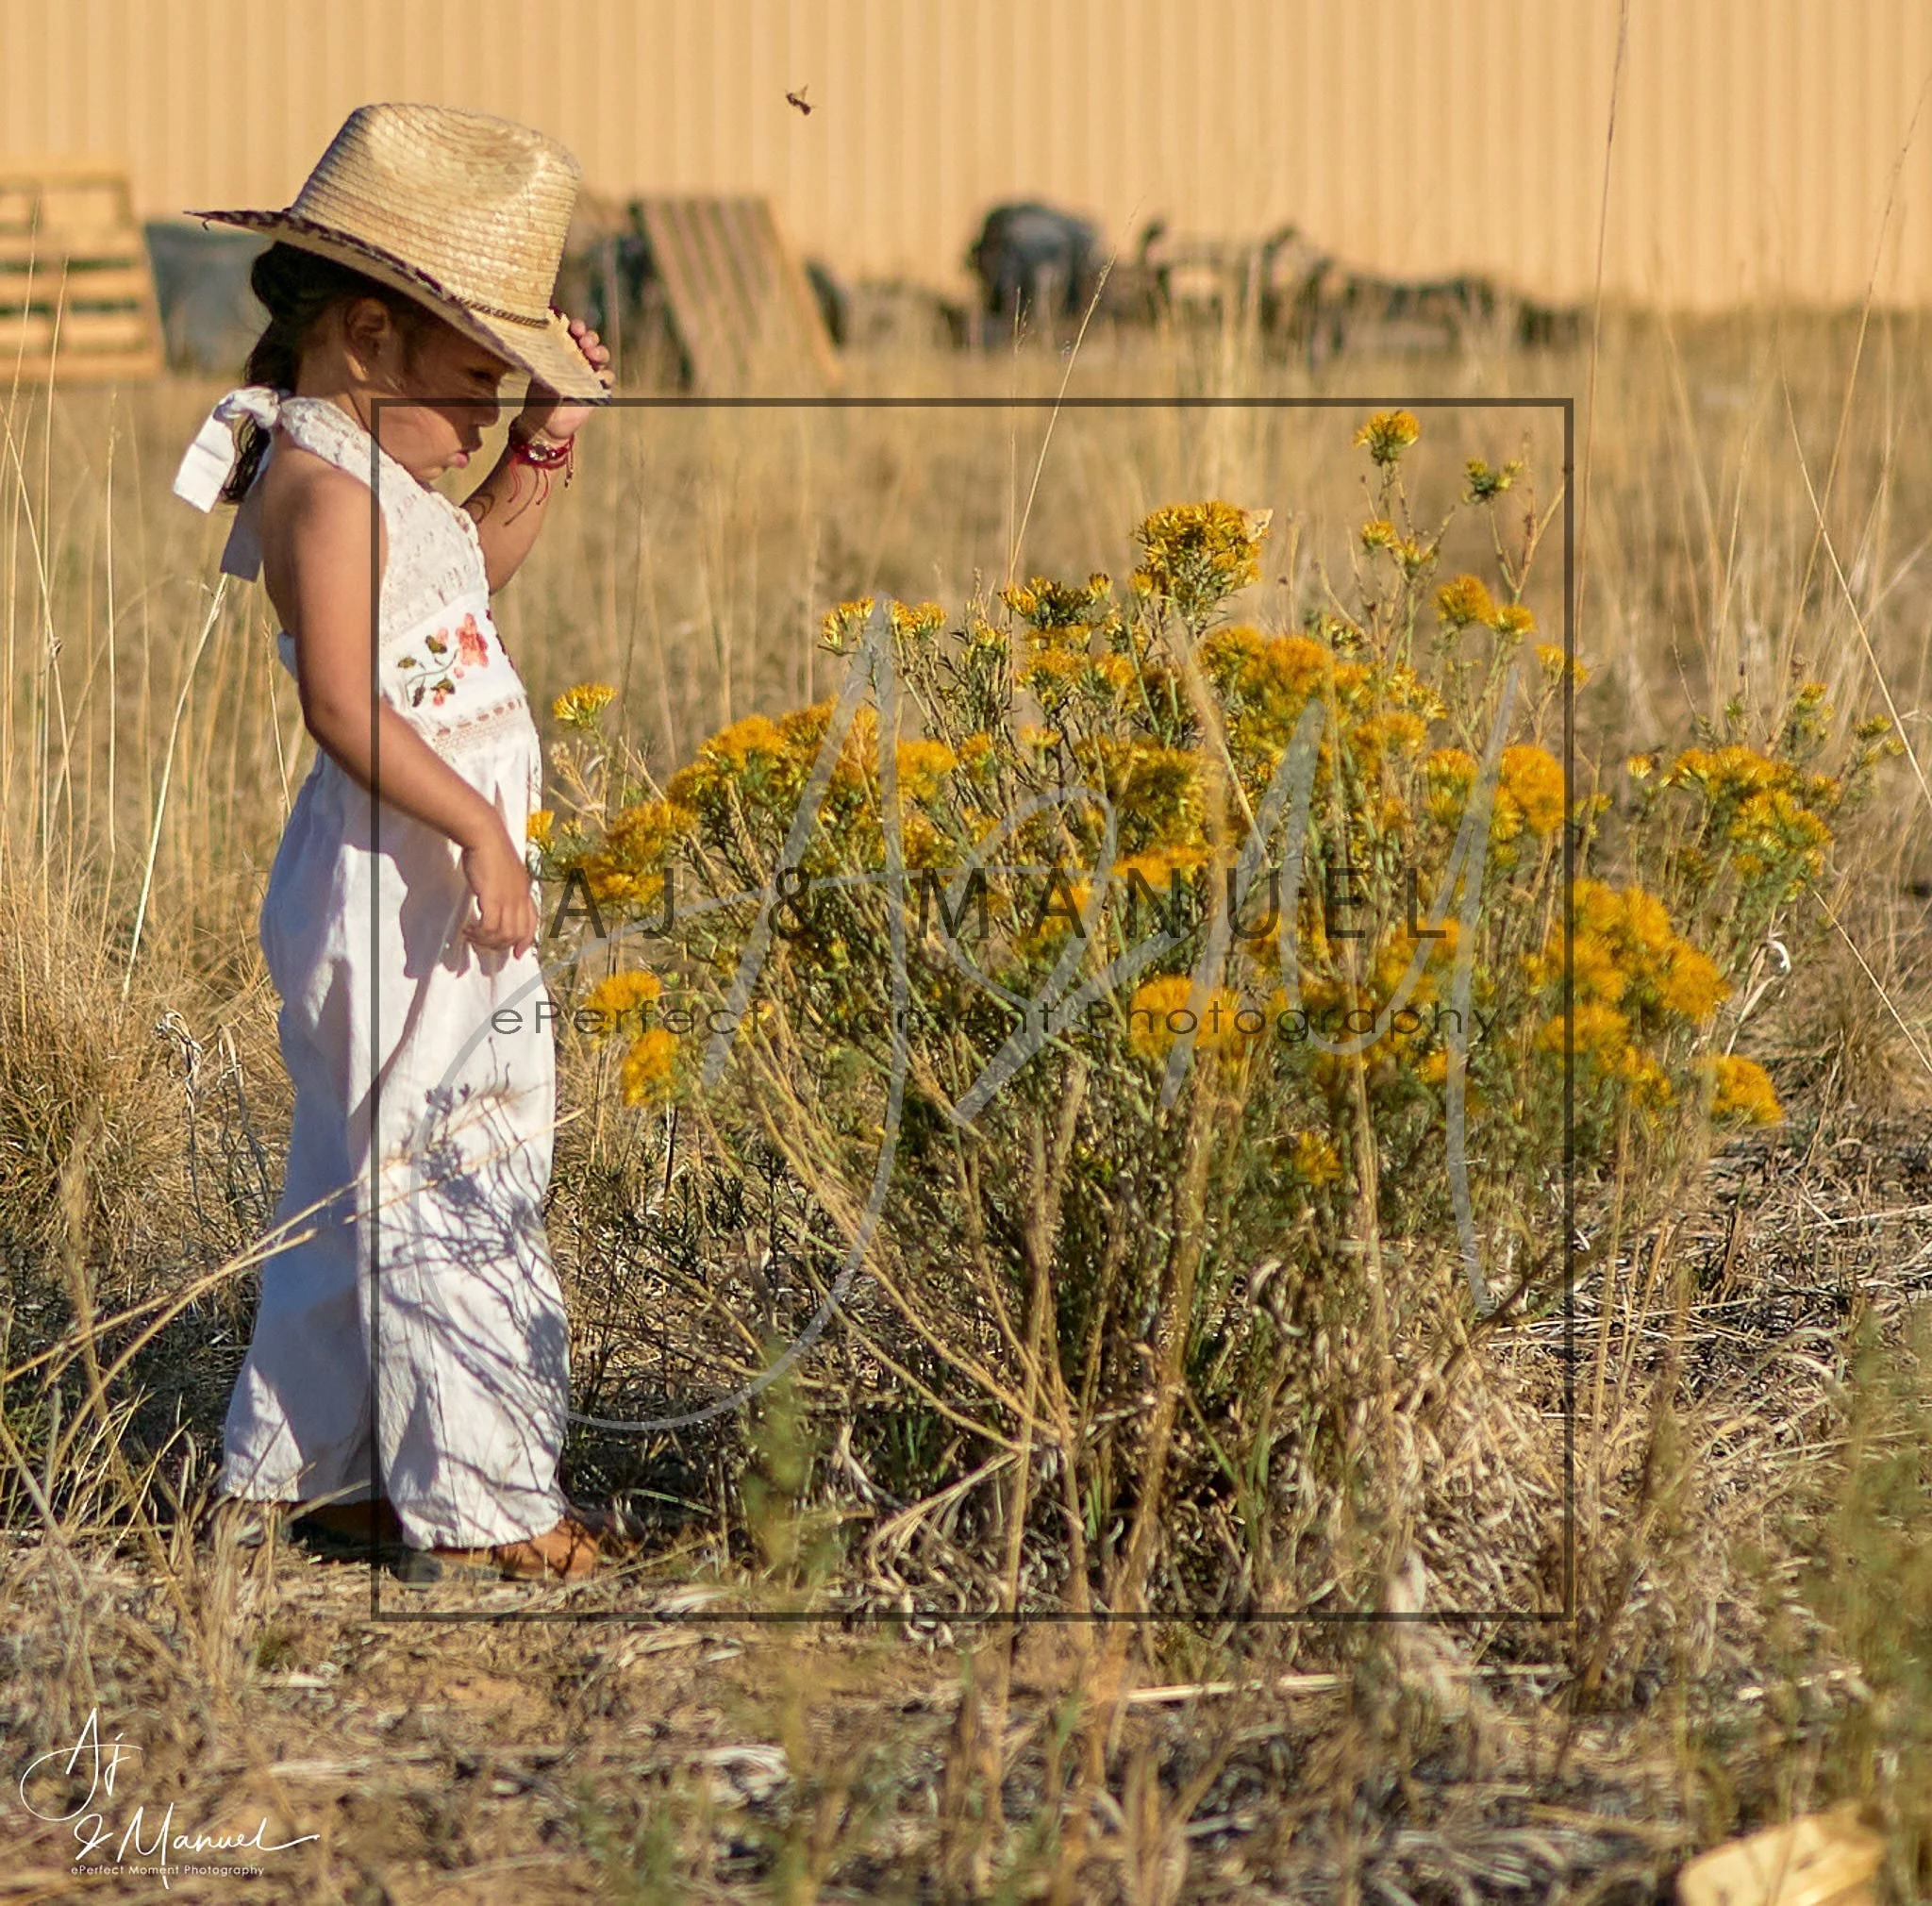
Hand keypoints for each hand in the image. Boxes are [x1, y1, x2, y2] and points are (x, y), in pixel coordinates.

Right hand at [458, 821, 539, 955]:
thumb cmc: (491, 850)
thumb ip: (504, 887)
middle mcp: (520, 898)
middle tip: (483, 943)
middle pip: (518, 933)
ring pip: (504, 935)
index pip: (532, 922)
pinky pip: (490, 927)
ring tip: (472, 936)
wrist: (485, 836)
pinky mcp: (493, 898)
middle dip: (501, 945)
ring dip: (486, 941)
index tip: (516, 953)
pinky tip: (468, 930)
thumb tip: (494, 899)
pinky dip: (479, 934)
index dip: (526, 941)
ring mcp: (508, 899)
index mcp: (525, 891)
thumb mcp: (504, 872)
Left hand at [515, 313, 612, 445]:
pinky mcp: (598, 389)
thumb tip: (551, 339)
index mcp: (563, 349)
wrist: (546, 423)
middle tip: (584, 340)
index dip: (577, 327)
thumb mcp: (540, 372)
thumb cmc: (539, 394)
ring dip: (599, 351)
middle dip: (590, 337)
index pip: (573, 332)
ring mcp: (589, 372)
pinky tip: (598, 375)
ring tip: (592, 354)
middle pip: (591, 340)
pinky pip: (607, 377)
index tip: (575, 327)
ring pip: (601, 355)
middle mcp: (578, 357)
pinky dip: (605, 374)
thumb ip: (548, 357)